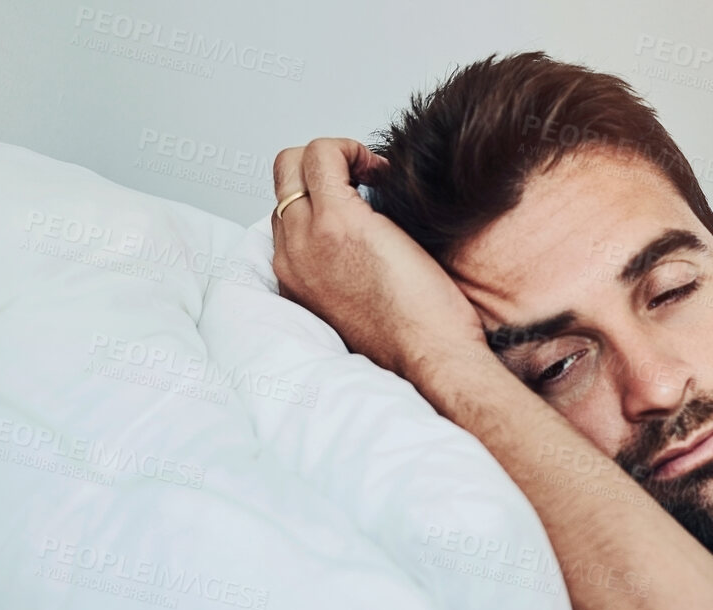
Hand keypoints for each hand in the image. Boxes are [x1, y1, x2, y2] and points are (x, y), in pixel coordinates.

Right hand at [271, 138, 490, 395]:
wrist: (430, 358)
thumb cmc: (412, 338)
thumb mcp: (359, 304)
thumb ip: (343, 268)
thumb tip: (363, 233)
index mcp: (294, 279)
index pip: (286, 214)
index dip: (320, 195)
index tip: (360, 200)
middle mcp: (290, 257)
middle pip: (282, 182)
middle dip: (322, 167)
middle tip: (365, 178)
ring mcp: (308, 237)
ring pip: (295, 162)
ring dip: (337, 157)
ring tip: (375, 177)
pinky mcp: (337, 220)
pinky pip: (323, 154)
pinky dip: (350, 148)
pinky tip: (382, 171)